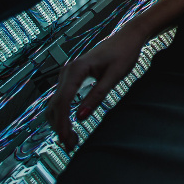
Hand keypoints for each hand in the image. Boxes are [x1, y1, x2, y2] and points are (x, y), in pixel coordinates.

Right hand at [46, 28, 146, 150]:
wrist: (127, 38)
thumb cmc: (123, 52)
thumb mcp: (115, 76)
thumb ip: (98, 95)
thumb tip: (81, 117)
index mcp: (76, 69)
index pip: (63, 100)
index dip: (62, 121)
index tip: (66, 138)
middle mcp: (67, 71)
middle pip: (56, 104)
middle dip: (60, 126)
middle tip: (70, 145)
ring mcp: (67, 74)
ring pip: (56, 103)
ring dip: (60, 122)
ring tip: (71, 139)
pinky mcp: (72, 78)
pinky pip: (62, 99)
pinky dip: (63, 114)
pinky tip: (71, 126)